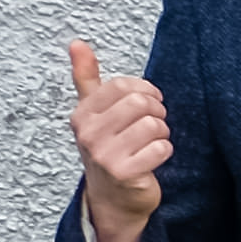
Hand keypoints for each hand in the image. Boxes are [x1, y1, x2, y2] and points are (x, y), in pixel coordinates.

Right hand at [66, 42, 171, 241]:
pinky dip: (164, 152)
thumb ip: (86, 77)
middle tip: (152, 126)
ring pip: (154, 125)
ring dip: (162, 134)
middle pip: (142, 104)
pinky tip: (152, 160)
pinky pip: (161, 149)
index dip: (147, 92)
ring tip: (151, 143)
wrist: (113, 199)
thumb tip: (76, 43)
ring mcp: (103, 154)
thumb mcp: (93, 112)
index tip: (148, 104)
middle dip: (157, 113)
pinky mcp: (124, 173)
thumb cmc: (108, 149)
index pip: (125, 86)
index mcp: (82, 114)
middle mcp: (88, 133)